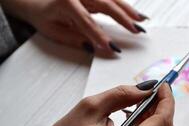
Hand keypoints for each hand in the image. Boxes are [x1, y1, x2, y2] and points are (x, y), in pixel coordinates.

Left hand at [1, 0, 147, 52]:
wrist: (36, 2)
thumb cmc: (44, 16)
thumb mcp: (54, 32)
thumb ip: (74, 39)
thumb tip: (94, 47)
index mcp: (66, 2)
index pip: (87, 21)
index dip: (100, 35)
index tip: (111, 48)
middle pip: (106, 4)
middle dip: (123, 18)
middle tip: (136, 31)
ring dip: (129, 10)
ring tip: (142, 21)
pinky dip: (125, 7)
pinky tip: (135, 14)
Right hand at [19, 83, 175, 125]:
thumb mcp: (90, 107)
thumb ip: (122, 94)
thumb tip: (146, 87)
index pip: (162, 123)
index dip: (167, 101)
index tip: (163, 85)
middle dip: (164, 110)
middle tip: (151, 94)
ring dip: (158, 121)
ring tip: (140, 106)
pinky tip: (136, 120)